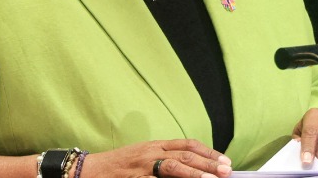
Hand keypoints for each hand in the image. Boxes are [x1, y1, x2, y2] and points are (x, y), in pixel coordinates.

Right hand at [81, 139, 231, 177]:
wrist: (92, 170)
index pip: (188, 145)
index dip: (208, 151)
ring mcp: (143, 166)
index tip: (224, 160)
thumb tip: (193, 166)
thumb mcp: (145, 157)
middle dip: (208, 163)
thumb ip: (166, 159)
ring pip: (173, 167)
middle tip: (226, 170)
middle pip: (185, 155)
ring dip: (194, 173)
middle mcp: (151, 152)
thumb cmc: (120, 165)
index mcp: (156, 145)